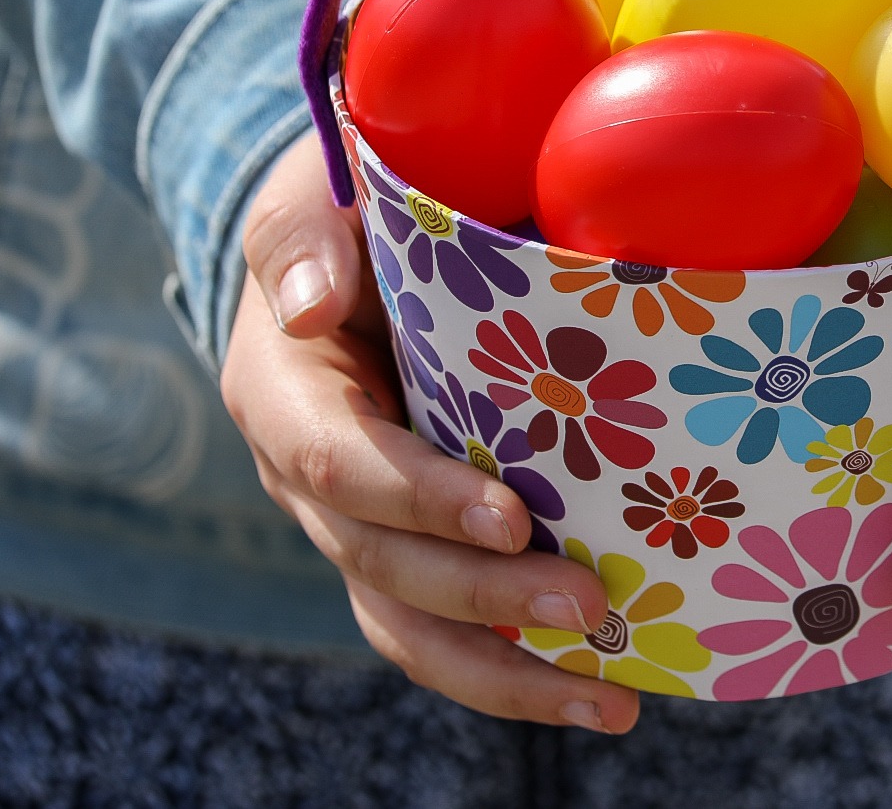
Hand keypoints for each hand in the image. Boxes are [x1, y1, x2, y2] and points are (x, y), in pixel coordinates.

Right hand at [221, 134, 639, 732]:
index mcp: (281, 395)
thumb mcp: (311, 194)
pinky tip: (606, 687)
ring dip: (508, 670)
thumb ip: (303, 235)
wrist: (355, 246)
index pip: (340, 467)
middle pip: (384, 567)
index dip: (419, 500)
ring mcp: (359, 528)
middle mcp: (309, 480)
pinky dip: (518, 667)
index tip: (511, 515)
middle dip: (485, 597)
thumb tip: (311, 306)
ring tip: (611, 698)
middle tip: (590, 608)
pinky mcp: (412, 548)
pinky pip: (448, 628)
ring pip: (411, 626)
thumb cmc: (347, 209)